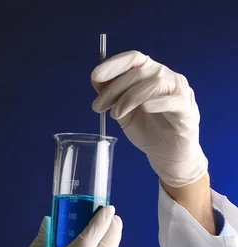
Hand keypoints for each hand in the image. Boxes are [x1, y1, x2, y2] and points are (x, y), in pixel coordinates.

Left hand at [91, 51, 207, 187]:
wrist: (166, 152)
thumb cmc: (146, 127)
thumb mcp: (122, 110)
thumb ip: (112, 95)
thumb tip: (97, 80)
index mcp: (149, 73)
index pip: (133, 58)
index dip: (114, 64)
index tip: (95, 77)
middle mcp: (166, 77)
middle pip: (139, 72)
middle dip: (114, 89)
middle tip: (98, 107)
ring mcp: (180, 92)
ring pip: (155, 83)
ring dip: (130, 98)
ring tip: (116, 115)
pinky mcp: (187, 110)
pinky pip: (174, 101)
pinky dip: (157, 102)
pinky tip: (145, 108)